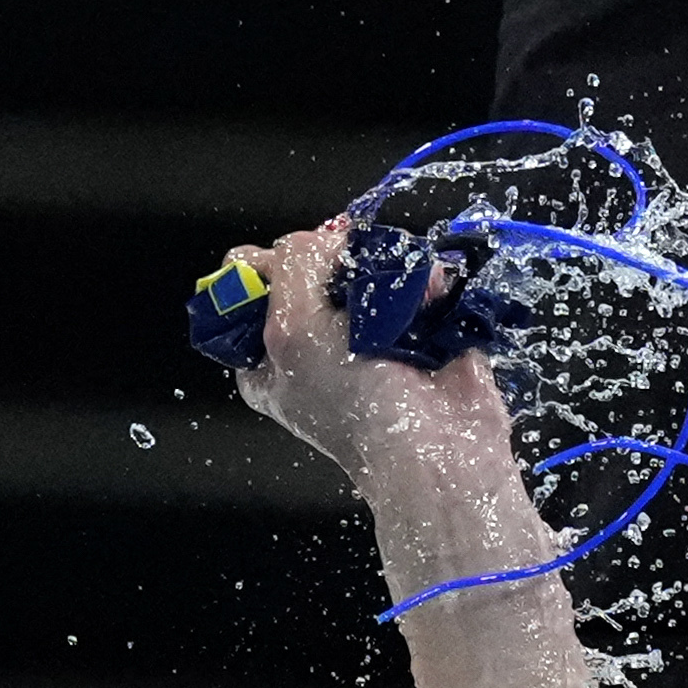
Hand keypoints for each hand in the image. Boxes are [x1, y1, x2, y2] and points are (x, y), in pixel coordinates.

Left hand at [227, 219, 515, 500]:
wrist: (435, 448)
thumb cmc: (353, 404)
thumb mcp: (291, 331)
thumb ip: (290, 267)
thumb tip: (324, 239)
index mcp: (266, 353)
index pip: (252, 280)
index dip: (273, 264)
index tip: (299, 274)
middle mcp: (311, 341)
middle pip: (313, 261)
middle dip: (338, 260)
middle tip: (353, 286)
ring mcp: (366, 330)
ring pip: (366, 261)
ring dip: (388, 265)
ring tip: (402, 295)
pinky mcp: (416, 325)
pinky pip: (414, 276)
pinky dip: (424, 277)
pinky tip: (429, 296)